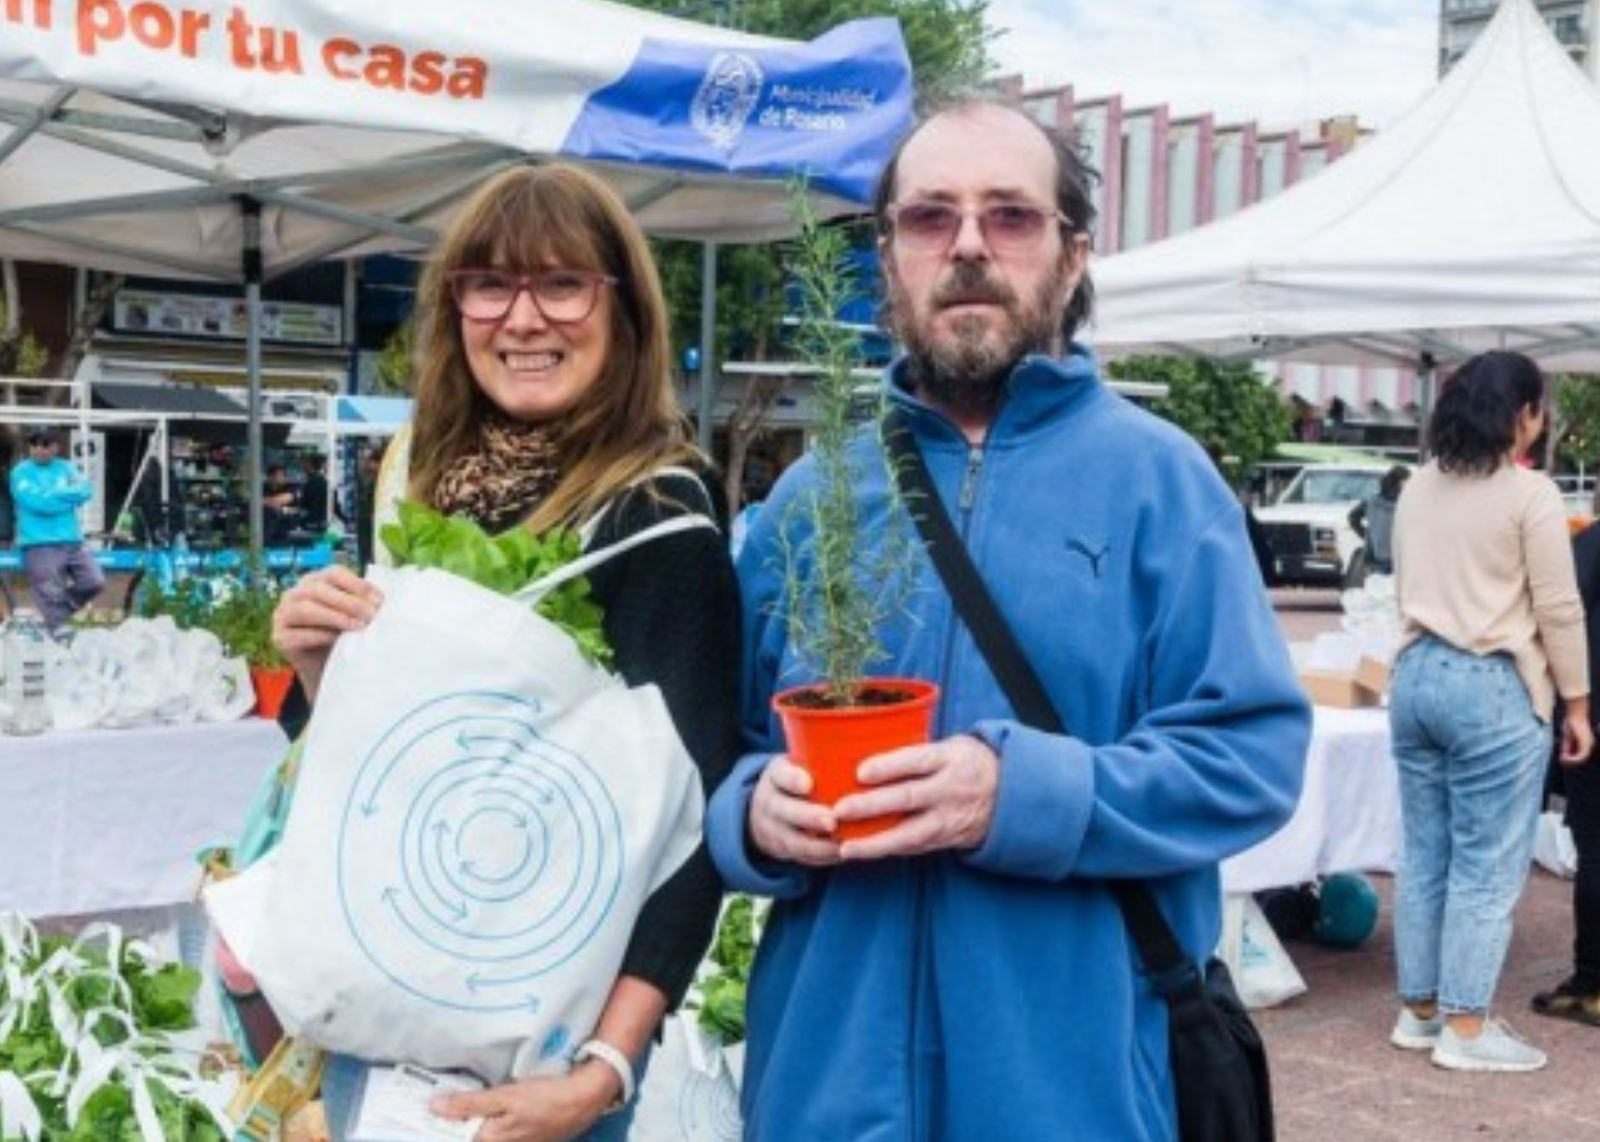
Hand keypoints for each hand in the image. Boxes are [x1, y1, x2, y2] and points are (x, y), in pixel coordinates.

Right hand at [270, 566, 380, 701]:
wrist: (325, 668)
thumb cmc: (341, 636)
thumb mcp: (352, 616)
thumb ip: (361, 604)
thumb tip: (380, 602)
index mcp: (314, 581)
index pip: (333, 573)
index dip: (356, 584)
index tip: (378, 600)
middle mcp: (295, 593)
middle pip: (318, 589)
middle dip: (348, 602)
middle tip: (371, 615)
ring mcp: (282, 614)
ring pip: (305, 608)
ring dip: (335, 617)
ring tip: (358, 626)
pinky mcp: (279, 637)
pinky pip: (298, 634)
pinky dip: (320, 636)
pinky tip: (337, 640)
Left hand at [430, 1068, 614, 1141]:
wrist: (585, 1098)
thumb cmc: (547, 1097)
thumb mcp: (506, 1096)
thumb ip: (470, 1103)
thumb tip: (434, 1107)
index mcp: (491, 1140)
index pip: (455, 1135)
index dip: (439, 1122)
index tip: (423, 1107)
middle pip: (467, 1134)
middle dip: (453, 1118)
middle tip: (436, 1097)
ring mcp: (514, 1141)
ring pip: (482, 1130)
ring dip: (468, 1115)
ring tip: (455, 1097)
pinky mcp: (524, 1133)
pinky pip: (496, 1127)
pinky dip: (486, 1115)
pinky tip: (484, 1101)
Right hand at [749, 756, 842, 866]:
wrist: (767, 810)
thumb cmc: (799, 778)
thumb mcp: (798, 762)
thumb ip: (822, 756)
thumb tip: (867, 739)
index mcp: (776, 775)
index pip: (781, 775)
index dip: (793, 780)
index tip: (808, 784)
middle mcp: (770, 803)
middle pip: (785, 811)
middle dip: (808, 817)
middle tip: (832, 820)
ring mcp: (774, 829)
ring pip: (793, 841)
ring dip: (818, 846)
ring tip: (844, 844)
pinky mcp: (784, 851)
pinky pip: (803, 858)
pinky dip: (823, 858)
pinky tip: (844, 854)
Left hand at [834, 734, 998, 860]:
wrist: (1009, 795)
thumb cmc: (966, 762)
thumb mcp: (951, 745)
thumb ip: (916, 750)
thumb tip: (866, 746)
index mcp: (949, 759)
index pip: (917, 760)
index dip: (889, 766)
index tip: (860, 772)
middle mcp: (949, 790)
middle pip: (908, 798)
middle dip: (872, 806)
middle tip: (839, 809)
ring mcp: (948, 819)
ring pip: (910, 834)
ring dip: (875, 842)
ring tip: (846, 847)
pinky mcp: (946, 840)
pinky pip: (913, 847)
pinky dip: (887, 851)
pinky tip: (862, 852)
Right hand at [1559, 701, 1593, 764]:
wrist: (1575, 714)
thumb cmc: (1571, 722)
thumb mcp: (1567, 737)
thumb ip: (1567, 746)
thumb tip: (1564, 755)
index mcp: (1585, 742)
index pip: (1579, 754)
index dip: (1570, 758)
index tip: (1561, 758)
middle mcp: (1589, 744)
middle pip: (1580, 757)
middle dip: (1570, 760)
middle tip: (1561, 760)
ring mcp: (1589, 744)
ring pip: (1581, 758)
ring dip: (1571, 760)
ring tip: (1562, 759)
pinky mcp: (1586, 744)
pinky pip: (1581, 756)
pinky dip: (1573, 759)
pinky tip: (1565, 757)